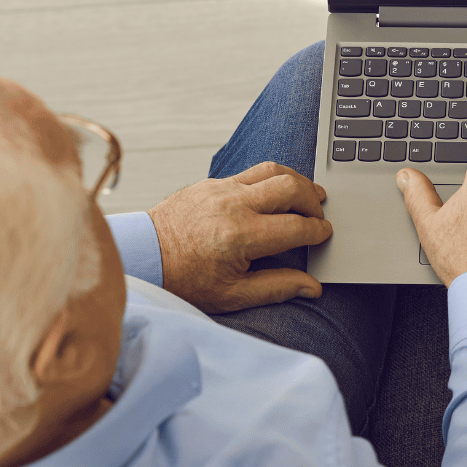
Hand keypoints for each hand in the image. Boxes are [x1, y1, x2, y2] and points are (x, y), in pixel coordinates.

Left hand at [147, 162, 332, 311]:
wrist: (142, 257)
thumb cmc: (183, 279)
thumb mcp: (231, 295)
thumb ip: (276, 288)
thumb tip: (312, 287)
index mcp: (241, 237)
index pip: (296, 226)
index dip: (318, 231)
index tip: (325, 234)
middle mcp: (233, 205)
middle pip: (291, 187)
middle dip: (313, 199)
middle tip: (320, 213)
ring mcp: (220, 188)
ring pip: (272, 170)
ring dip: (296, 180)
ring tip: (308, 193)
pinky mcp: (210, 182)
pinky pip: (250, 171)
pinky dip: (271, 178)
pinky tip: (276, 191)